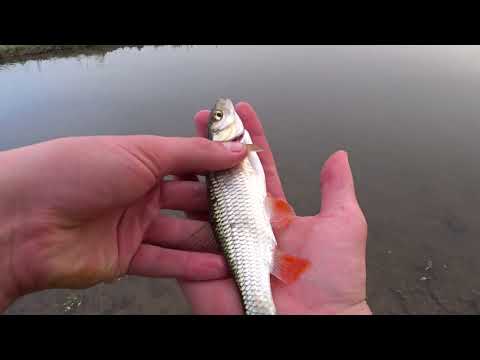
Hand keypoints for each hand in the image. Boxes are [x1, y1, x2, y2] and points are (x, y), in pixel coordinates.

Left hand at [0, 134, 247, 311]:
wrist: (24, 218)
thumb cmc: (79, 170)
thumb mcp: (142, 151)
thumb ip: (193, 155)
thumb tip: (236, 150)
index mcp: (142, 162)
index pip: (190, 167)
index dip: (218, 172)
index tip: (248, 177)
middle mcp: (139, 194)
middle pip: (188, 205)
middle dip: (218, 210)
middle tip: (251, 217)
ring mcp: (132, 227)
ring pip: (179, 236)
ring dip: (208, 243)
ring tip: (241, 248)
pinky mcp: (125, 258)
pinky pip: (163, 262)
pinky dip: (190, 267)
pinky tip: (217, 268)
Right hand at [179, 103, 370, 314]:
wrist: (314, 326)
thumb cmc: (334, 282)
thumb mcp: (342, 225)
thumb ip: (337, 189)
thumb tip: (339, 157)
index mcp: (273, 213)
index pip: (256, 167)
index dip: (249, 138)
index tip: (243, 112)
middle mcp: (245, 224)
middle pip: (222, 178)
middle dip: (210, 146)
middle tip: (202, 118)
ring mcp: (221, 243)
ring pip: (198, 201)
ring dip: (187, 172)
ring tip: (179, 141)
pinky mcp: (201, 266)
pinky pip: (181, 239)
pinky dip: (170, 215)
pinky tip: (162, 187)